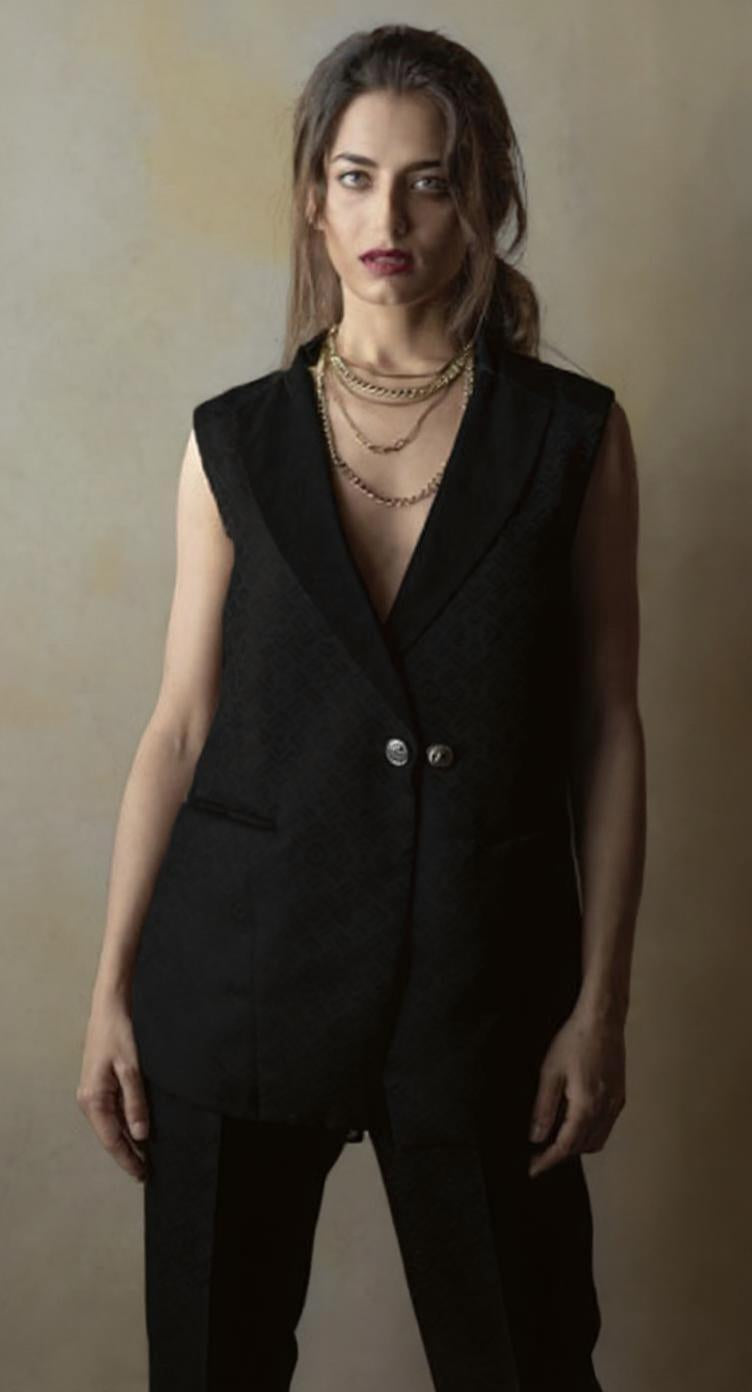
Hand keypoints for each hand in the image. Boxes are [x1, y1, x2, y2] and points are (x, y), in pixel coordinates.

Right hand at [76, 993, 149, 1183]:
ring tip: (146, 1156)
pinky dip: (125, 1123)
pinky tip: (138, 1129)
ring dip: (127, 1139)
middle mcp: (89, 1100)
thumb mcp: (132, 1069)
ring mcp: (93, 1092)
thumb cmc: (120, 1034)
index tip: (142, 1174)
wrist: (110, 1007)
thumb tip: (140, 1136)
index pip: (112, 1140)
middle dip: (127, 1153)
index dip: (127, 1159)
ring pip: (111, 1124)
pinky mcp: (101, 1084)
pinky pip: (113, 1111)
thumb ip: (136, 1103)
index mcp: (93, 1100)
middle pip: (110, 1135)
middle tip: (147, 1171)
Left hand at [526, 1006, 625, 1177]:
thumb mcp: (550, 1072)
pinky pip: (606, 1126)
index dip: (548, 1161)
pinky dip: (590, 1133)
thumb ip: (543, 1107)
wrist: (603, 1019)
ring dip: (577, 1146)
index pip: (566, 1146)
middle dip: (561, 1155)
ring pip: (597, 1140)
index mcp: (587, 1106)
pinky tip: (575, 1123)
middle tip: (539, 1153)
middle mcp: (606, 1110)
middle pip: (583, 1147)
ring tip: (555, 1140)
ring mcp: (616, 1104)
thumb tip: (536, 1136)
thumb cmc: (574, 1041)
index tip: (532, 1170)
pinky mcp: (620, 1095)